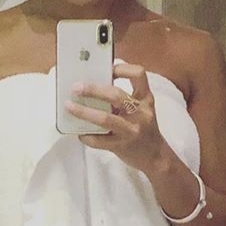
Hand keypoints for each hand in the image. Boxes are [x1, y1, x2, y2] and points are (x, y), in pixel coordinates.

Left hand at [67, 59, 168, 175]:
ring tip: (69, 107)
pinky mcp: (122, 146)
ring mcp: (132, 130)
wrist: (155, 156)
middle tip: (76, 88)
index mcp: (145, 99)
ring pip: (105, 118)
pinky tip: (80, 133)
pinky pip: (100, 140)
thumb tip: (92, 87)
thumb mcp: (141, 109)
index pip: (139, 75)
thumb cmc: (143, 128)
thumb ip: (123, 98)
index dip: (122, 68)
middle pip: (116, 95)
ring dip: (84, 112)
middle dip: (93, 90)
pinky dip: (87, 136)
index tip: (107, 69)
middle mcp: (141, 112)